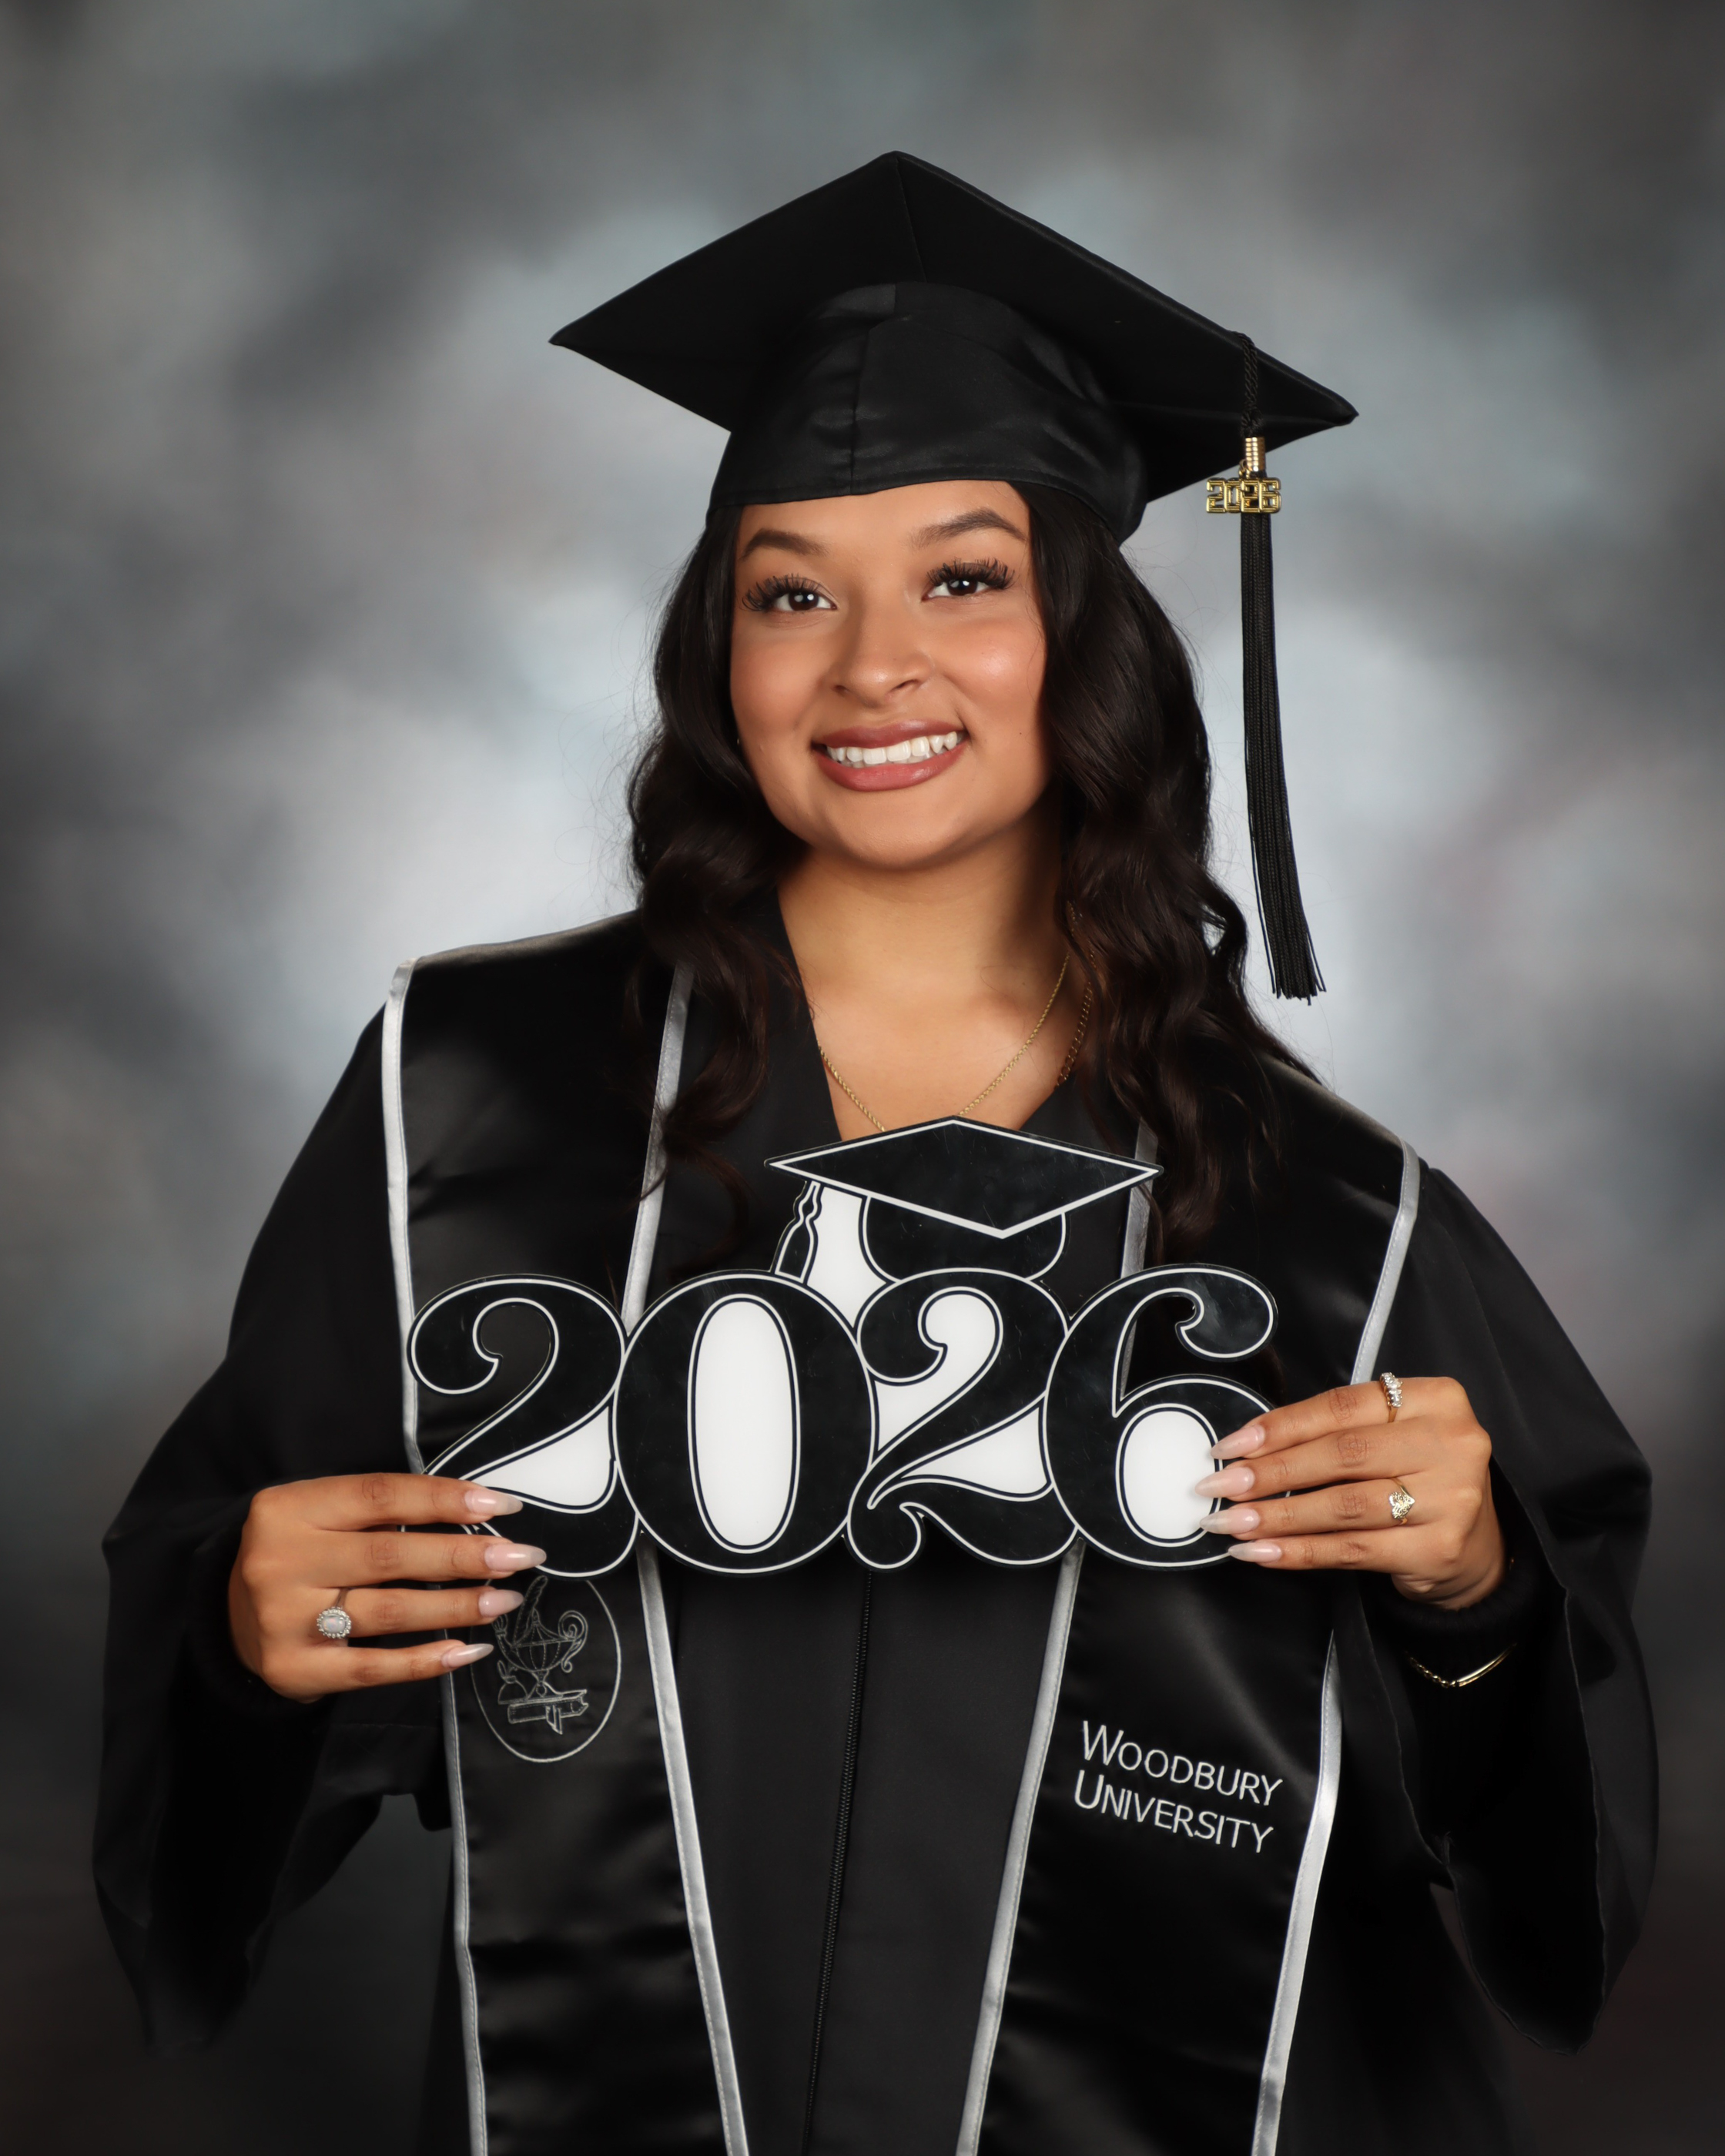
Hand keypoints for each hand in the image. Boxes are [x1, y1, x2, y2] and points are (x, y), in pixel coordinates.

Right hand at [228, 1472, 545, 1701]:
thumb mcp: (322, 1513)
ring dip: (458, 1607)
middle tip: (520, 1557)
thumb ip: (380, 1509)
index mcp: (289, 1508)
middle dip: (465, 1557)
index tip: (503, 1507)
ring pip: (389, 1612)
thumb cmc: (298, 1553)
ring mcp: (284, 1620)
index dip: (446, 1499)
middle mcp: (280, 1562)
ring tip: (505, 1600)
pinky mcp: (294, 1670)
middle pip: (391, 1556)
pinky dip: (426, 1660)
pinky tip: (467, 1650)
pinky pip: (374, 1668)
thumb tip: (476, 1513)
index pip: (381, 1495)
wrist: (226, 1614)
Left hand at [1195, 1377, 1505, 1609]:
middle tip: (1219, 1485)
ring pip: (1343, 1505)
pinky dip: (1300, 1552)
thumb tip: (1247, 1446)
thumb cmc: (1420, 1478)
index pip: (1342, 1407)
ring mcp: (1450, 1498)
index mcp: (1436, 1399)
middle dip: (1270, 1472)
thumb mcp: (1392, 1436)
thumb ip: (1337, 1431)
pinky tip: (1264, 1552)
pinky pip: (1353, 1549)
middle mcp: (1451, 1443)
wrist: (1477, 1547)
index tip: (1231, 1444)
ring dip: (1276, 1516)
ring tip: (1232, 1523)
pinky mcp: (1438, 1549)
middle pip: (1341, 1454)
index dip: (1280, 1426)